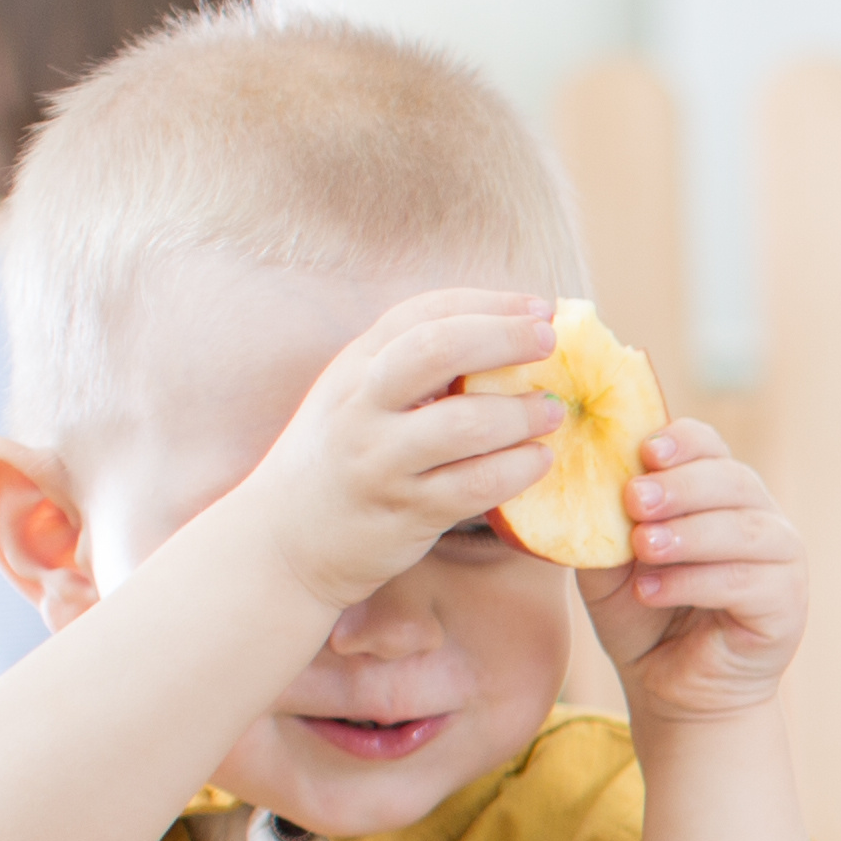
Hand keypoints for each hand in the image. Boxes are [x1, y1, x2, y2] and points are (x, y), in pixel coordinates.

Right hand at [225, 289, 575, 608]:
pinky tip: (540, 460)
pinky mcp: (405, 511)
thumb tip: (512, 333)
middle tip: (551, 342)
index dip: (487, 303)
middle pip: (436, 350)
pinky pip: (473, 485)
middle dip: (503, 338)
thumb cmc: (345, 455)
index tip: (539, 307)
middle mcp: (361, 406)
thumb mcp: (361, 397)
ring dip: (520, 413)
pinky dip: (517, 469)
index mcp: (355, 366)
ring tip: (553, 412)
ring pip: (462, 424)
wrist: (287, 537)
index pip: (421, 313)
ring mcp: (380, 460)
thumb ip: (414, 366)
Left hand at [583, 423, 804, 721]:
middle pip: (734, 480)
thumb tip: (584, 485)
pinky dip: (694, 582)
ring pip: (745, 529)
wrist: (672, 687)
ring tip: (642, 548)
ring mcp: (782, 561)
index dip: (683, 442)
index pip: (711, 448)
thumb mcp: (609, 565)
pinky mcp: (788, 605)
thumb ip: (604, 526)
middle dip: (681, 486)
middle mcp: (759, 519)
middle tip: (633, 500)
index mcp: (718, 496)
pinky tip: (651, 592)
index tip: (644, 451)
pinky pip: (746, 582)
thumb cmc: (644, 617)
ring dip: (690, 534)